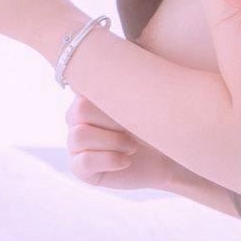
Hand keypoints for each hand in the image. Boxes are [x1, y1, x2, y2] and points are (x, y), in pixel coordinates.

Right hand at [67, 94, 184, 196]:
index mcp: (87, 96)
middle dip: (111, 123)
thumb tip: (98, 73)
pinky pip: (84, 161)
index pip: (84, 90)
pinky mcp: (79, 168)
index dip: (111, 104)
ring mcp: (75, 143)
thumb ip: (119, 87)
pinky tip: (126, 160)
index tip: (133, 110)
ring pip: (79, 135)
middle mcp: (76, 119)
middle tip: (133, 130)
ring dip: (112, 141)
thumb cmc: (153, 123)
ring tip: (132, 147)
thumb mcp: (140, 101)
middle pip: (78, 112)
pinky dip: (110, 160)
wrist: (166, 156)